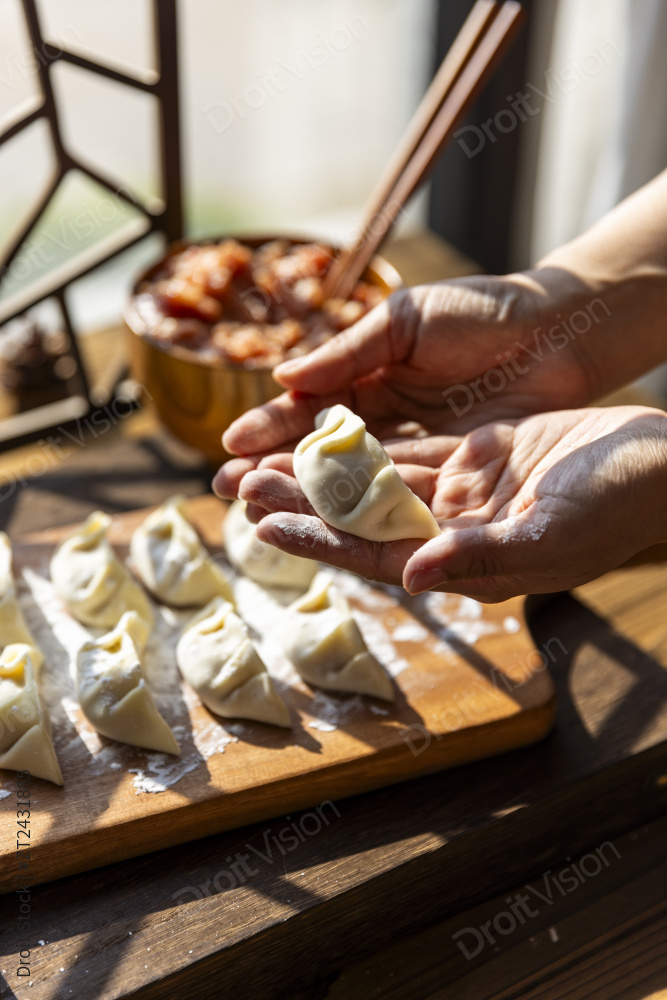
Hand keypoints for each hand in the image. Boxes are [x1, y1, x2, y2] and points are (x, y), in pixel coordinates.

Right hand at [214, 267, 602, 496]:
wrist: (557, 332)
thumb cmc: (482, 313)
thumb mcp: (406, 322)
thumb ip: (348, 351)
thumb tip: (281, 375)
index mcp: (368, 376)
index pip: (308, 408)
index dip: (270, 427)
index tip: (231, 446)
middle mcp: (384, 420)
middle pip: (320, 453)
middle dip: (274, 471)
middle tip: (230, 491)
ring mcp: (414, 451)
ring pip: (352, 480)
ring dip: (307, 498)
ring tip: (262, 513)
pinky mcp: (448, 477)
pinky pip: (399, 497)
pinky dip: (363, 511)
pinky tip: (328, 525)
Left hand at [228, 406, 666, 602]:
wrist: (659, 461)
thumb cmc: (615, 504)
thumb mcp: (548, 534)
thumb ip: (481, 556)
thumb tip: (415, 578)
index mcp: (466, 564)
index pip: (375, 557)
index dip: (319, 543)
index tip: (264, 528)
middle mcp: (453, 534)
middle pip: (362, 521)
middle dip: (302, 505)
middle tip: (239, 489)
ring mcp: (463, 494)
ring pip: (377, 483)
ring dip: (323, 473)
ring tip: (266, 460)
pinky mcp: (476, 456)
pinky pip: (409, 450)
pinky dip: (368, 444)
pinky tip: (325, 434)